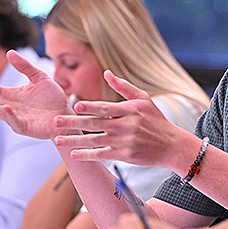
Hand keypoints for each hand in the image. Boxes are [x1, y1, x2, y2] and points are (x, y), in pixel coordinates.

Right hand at [0, 50, 70, 138]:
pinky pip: (15, 121)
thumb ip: (25, 66)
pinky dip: (9, 115)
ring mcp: (16, 118)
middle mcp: (10, 106)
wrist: (66, 113)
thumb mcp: (39, 77)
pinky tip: (5, 108)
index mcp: (11, 94)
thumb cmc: (53, 97)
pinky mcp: (25, 127)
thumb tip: (10, 52)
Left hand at [52, 70, 187, 166]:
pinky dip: (87, 155)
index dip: (90, 107)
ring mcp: (125, 141)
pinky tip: (74, 154)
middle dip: (74, 123)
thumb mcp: (144, 100)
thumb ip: (123, 87)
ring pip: (95, 140)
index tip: (74, 106)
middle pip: (95, 124)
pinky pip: (102, 155)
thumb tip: (106, 73)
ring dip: (74, 141)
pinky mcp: (125, 155)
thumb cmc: (156, 120)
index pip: (106, 108)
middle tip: (56, 122)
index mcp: (130, 110)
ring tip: (58, 140)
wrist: (171, 145)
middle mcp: (127, 125)